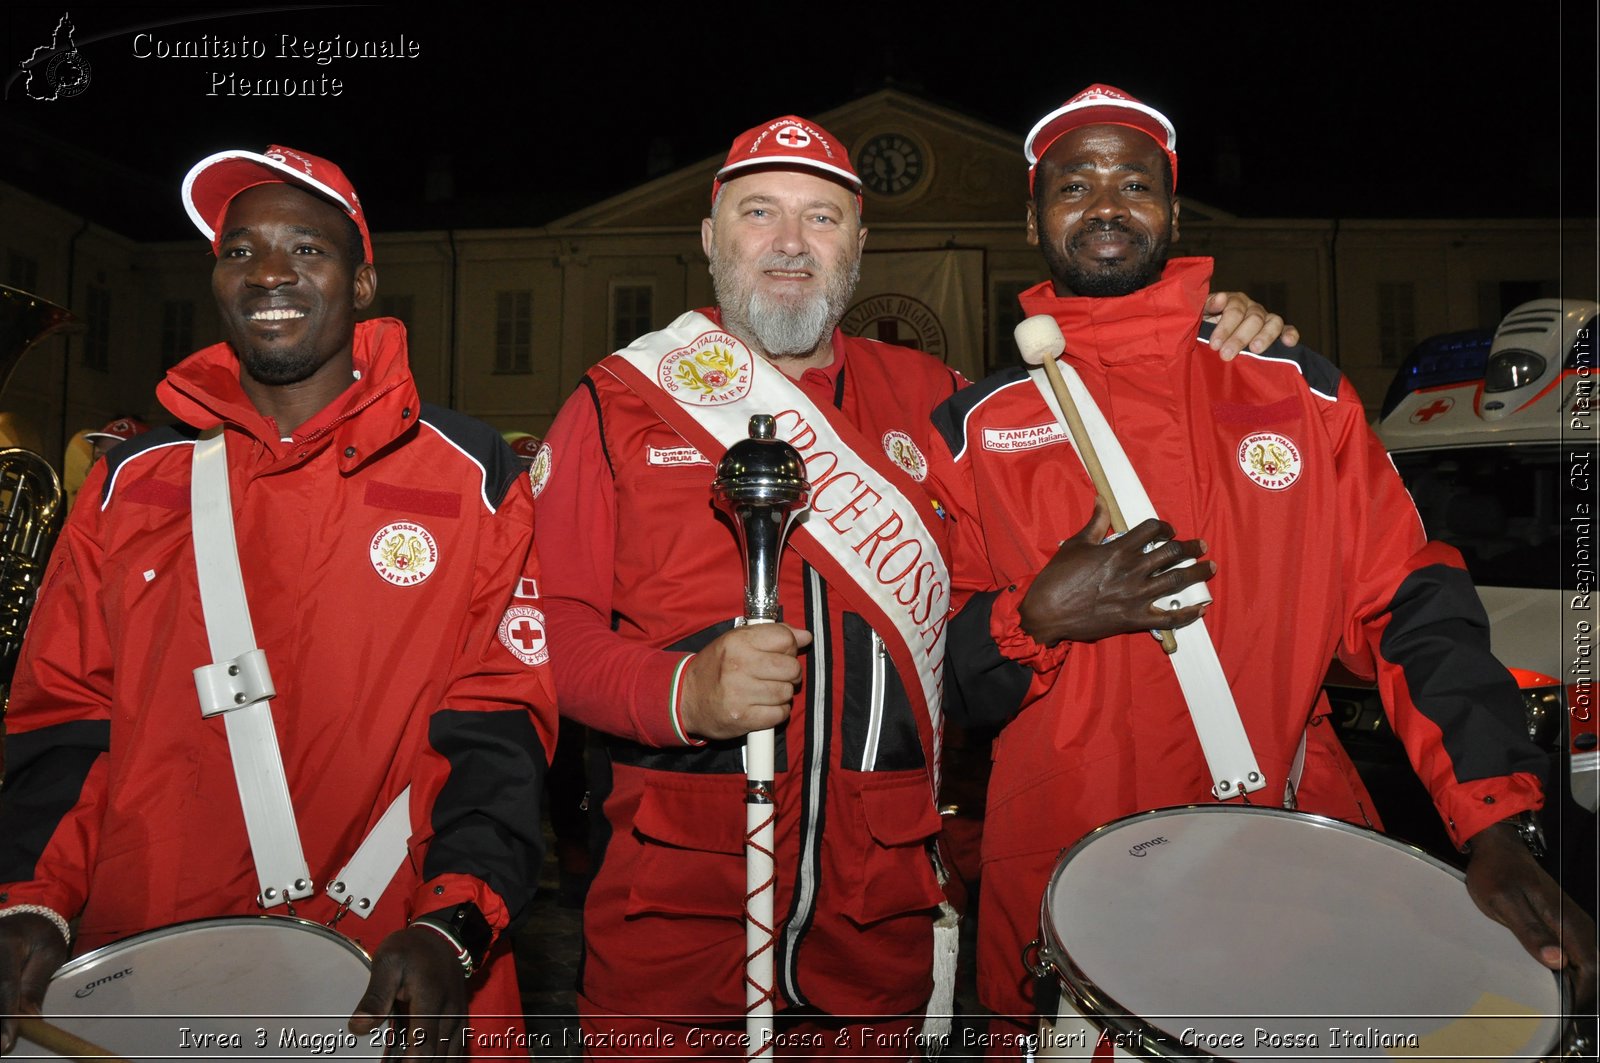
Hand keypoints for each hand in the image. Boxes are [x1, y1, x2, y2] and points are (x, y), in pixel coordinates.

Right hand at [0, 914, 68, 1055]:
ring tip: (5, 1031)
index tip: (6, 1042)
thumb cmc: (42, 936)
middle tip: (3, 1042)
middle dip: (0, 1018)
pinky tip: (5, 1016)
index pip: (5, 986)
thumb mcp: (49, 956)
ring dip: (0, 1010)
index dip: (5, 1016)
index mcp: (7, 943)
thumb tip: (29, 1020)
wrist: (26, 919)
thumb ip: (35, 986)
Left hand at [348, 926, 468, 1060]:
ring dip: (427, 1062)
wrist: (440, 937)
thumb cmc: (409, 950)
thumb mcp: (386, 964)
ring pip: (447, 1058)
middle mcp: (450, 1012)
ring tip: (401, 1059)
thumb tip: (357, 1027)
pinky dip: (438, 1060)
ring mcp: (458, 1018)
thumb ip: (375, 996)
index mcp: (431, 999)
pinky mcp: (460, 1022)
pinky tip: (417, 1059)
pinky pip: (455, 1052)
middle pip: (435, 1057)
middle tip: (390, 1062)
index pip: (424, 1045)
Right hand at [676, 624, 812, 740]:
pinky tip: (765, 706)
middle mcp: (739, 666)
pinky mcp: (743, 718)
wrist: (685, 698)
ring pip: (787, 692)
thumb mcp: (736, 641)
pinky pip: (780, 714)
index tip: (782, 653)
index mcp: (737, 642)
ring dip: (783, 694)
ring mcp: (740, 693)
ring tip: (768, 692)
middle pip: (791, 667)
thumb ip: (771, 635)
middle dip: (791, 673)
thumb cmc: (715, 668)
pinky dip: (778, 712)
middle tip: (778, 675)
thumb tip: (805, 636)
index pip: (785, 639)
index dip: (790, 647)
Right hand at [1019, 498, 1213, 646]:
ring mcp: (1136, 596)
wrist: (1047, 612)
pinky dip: (1187, 614)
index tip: (1168, 531)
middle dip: (1191, 547)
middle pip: (1172, 553)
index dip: (1165, 527)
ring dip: (1198, 572)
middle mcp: (1132, 570)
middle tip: (1201, 546)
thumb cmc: (1058, 577)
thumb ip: (1095, 523)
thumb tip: (1102, 500)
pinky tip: (1201, 609)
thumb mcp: (1076, 544)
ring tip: (1210, 568)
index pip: (1152, 530)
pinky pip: (1169, 618)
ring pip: (1177, 580)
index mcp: (1118, 550)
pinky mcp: (1135, 619)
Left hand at [1203, 291, 1300, 360]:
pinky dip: (1290, 334)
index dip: (1225, 327)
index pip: (1234, 310)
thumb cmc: (1204, 327)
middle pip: (1253, 318)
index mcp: (1234, 301)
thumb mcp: (1200, 315)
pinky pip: (1287, 330)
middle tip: (1226, 354)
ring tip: (1255, 350)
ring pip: (1273, 322)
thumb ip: (1208, 305)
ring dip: (1264, 336)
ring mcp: (1266, 319)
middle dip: (1239, 337)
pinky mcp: (1276, 331)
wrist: (1212, 340)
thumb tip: (1222, 298)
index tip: (1214, 344)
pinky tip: (1288, 343)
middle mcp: (1252, 308)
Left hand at [1465, 822, 1596, 1010]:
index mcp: (1564, 921)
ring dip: (1582, 985)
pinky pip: (1580, 952)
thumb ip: (1530, 931)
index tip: (1572, 1017)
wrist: (1499, 847)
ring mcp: (1572, 921)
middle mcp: (1576, 922)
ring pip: (1590, 961)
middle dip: (1586, 996)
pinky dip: (1576, 972)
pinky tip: (1563, 985)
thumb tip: (1560, 960)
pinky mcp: (1564, 922)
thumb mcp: (1503, 902)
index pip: (1590, 967)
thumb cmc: (1497, 873)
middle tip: (1568, 1021)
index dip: (1585, 995)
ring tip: (1566, 1009)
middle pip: (1594, 967)